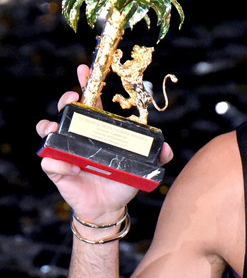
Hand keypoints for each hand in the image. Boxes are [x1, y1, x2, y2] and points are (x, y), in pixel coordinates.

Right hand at [36, 64, 173, 222]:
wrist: (109, 207)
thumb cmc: (122, 181)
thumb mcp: (142, 166)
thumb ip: (157, 156)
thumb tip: (167, 148)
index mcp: (99, 130)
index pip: (92, 102)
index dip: (87, 84)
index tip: (85, 69)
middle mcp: (80, 137)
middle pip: (68, 112)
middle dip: (66, 101)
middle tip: (71, 99)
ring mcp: (66, 152)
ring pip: (49, 132)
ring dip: (49, 126)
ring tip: (54, 127)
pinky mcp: (59, 171)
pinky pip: (49, 162)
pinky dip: (55, 160)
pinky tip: (67, 164)